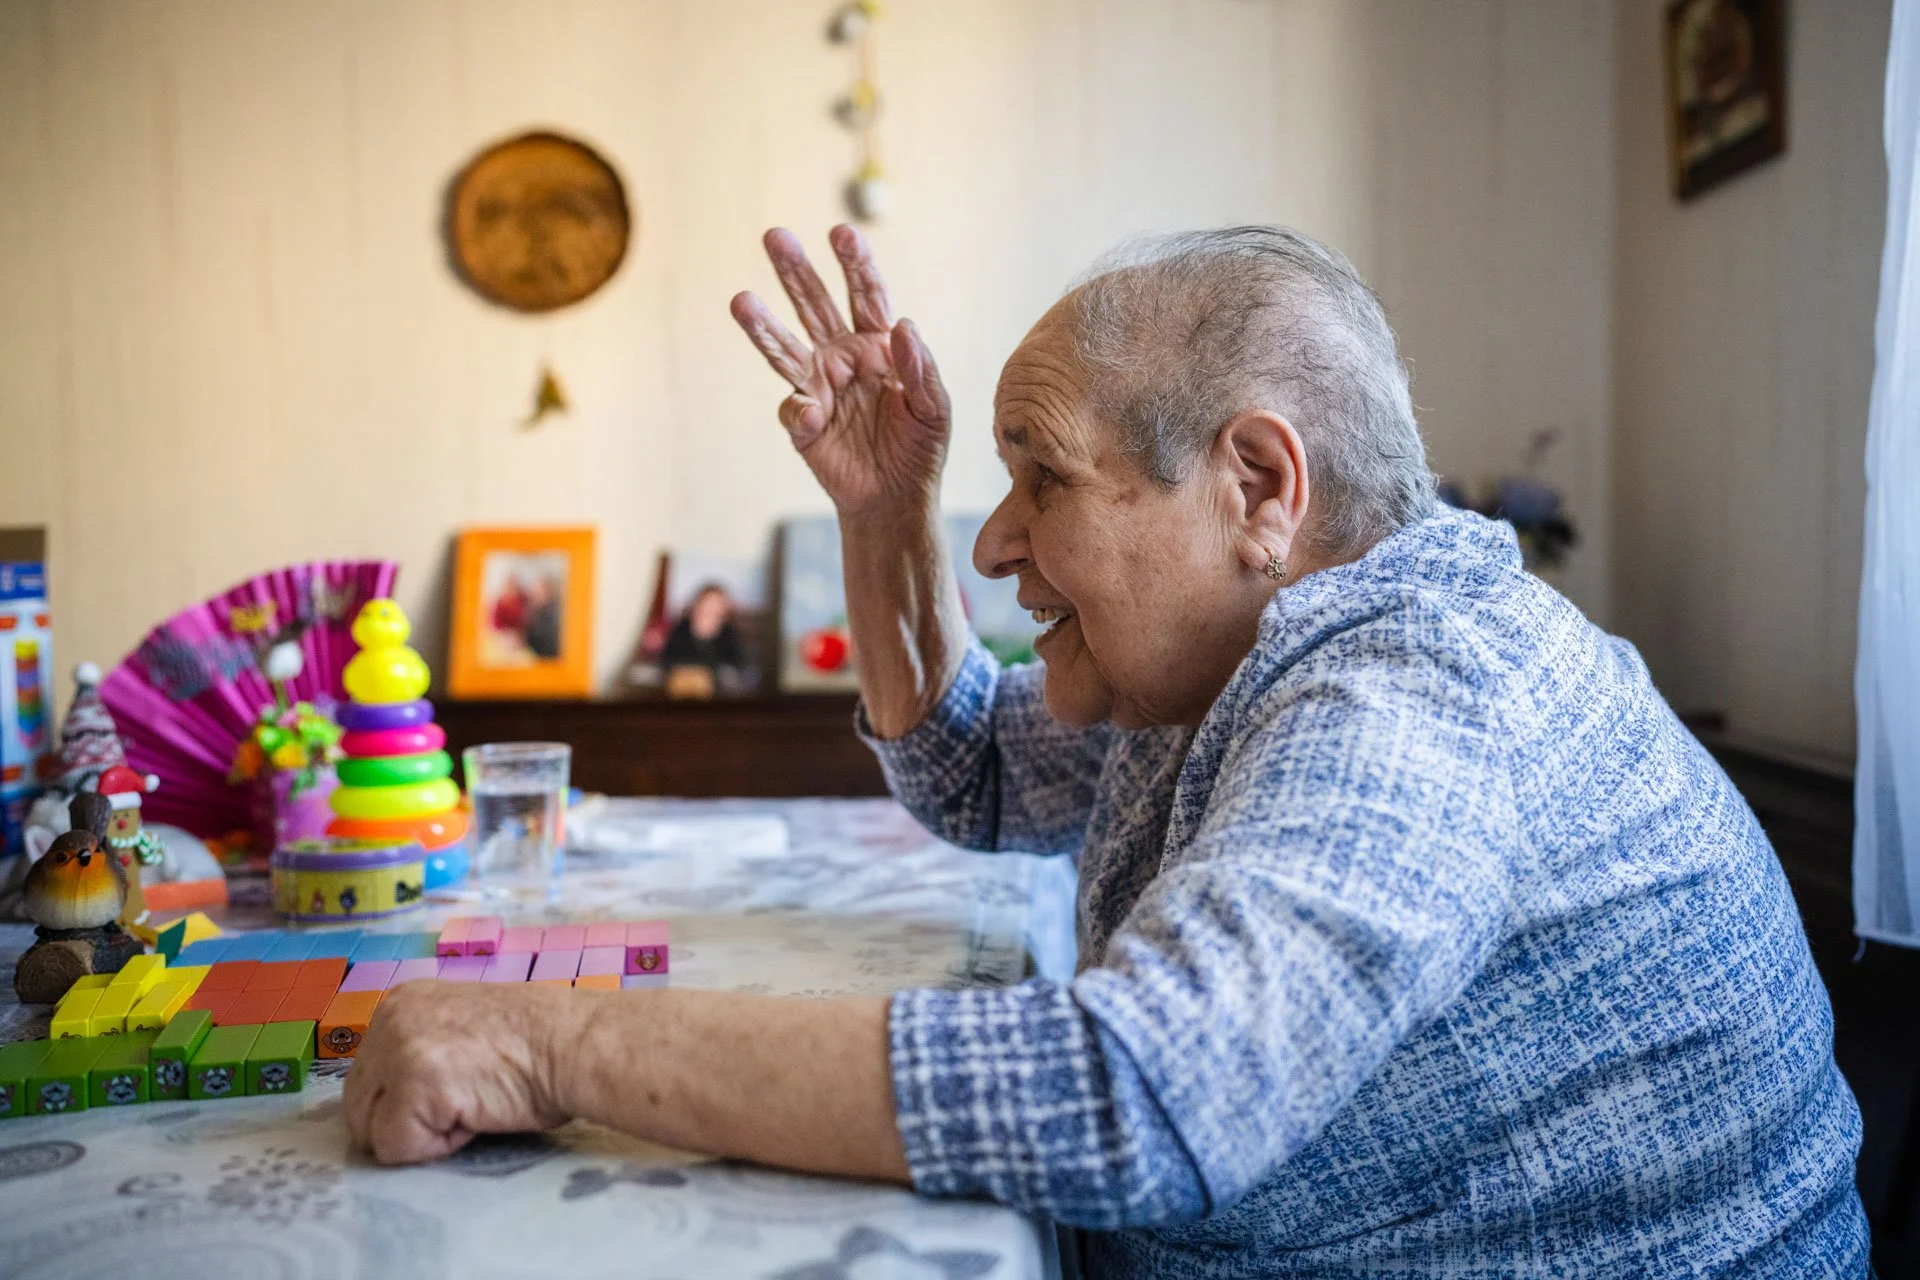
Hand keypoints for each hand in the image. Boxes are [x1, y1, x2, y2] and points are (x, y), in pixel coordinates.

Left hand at [343, 980, 571, 1163]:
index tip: (456, 1088)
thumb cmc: (537, 1042)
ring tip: (472, 1105)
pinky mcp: (414, 1085)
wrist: (575, 1043)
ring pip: (374, 1130)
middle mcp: (389, 1019)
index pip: (367, 1077)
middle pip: (359, 1106)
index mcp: (400, 1002)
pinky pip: (399, 1148)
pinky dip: (439, 1147)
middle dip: (406, 1121)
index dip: (407, 1100)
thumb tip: (391, 1101)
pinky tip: (477, 1114)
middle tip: (465, 1102)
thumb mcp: (460, 1029)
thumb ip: (420, 1050)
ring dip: (423, 1134)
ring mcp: (398, 1049)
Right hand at [731, 225, 951, 518]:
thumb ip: (920, 368)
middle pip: (814, 306)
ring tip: (740, 301)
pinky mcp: (803, 424)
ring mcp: (819, 388)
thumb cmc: (920, 448)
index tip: (842, 233)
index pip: (865, 295)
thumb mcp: (934, 408)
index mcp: (878, 345)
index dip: (855, 264)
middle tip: (774, 236)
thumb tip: (904, 325)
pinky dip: (799, 409)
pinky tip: (812, 414)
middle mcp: (842, 357)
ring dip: (763, 326)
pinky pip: (794, 409)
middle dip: (796, 272)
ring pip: (785, 349)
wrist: (898, 499)